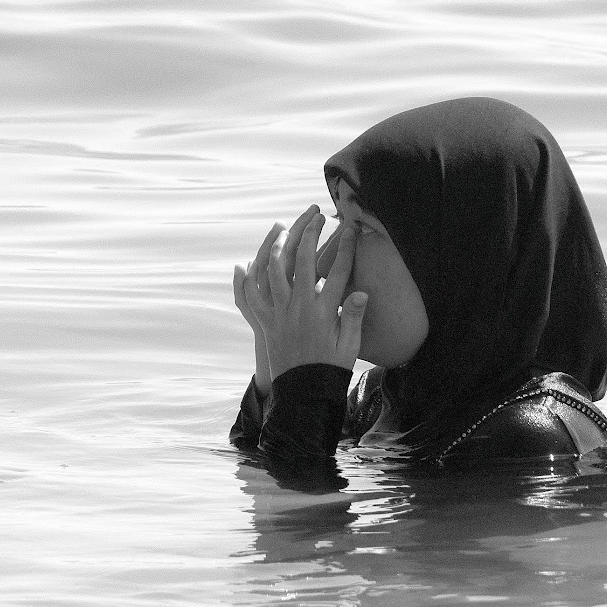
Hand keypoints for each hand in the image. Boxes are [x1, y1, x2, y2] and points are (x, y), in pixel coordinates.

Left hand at [233, 205, 367, 381]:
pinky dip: (244, 280)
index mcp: (324, 312)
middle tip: (317, 215)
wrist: (302, 391)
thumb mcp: (350, 346)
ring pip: (273, 271)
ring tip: (284, 227)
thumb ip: (355, 317)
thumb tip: (362, 292)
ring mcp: (279, 314)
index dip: (345, 247)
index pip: (337, 272)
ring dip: (278, 245)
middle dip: (310, 234)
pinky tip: (244, 264)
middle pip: (303, 262)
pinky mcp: (265, 322)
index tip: (351, 228)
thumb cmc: (331, 367)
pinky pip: (250, 297)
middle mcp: (299, 308)